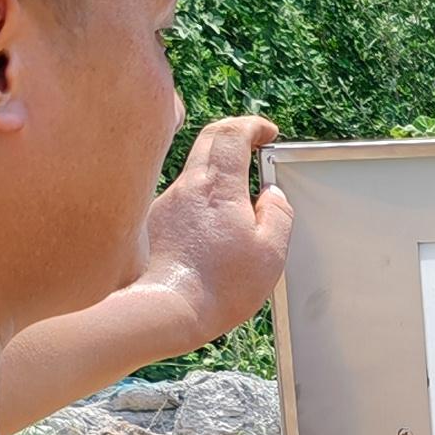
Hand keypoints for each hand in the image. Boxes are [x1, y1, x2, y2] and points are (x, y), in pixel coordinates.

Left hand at [137, 115, 293, 352]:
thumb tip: (274, 197)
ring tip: (236, 196)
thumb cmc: (220, 285)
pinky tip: (210, 228)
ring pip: (194, 170)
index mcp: (220, 186)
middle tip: (252, 144)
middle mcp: (188, 186)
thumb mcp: (270, 252)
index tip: (266, 133)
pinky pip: (182, 199)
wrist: (167, 309)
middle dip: (233, 134)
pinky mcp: (155, 224)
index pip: (233, 132)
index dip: (253, 126)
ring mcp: (167, 203)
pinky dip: (200, 199)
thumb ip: (278, 216)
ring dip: (217, 170)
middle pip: (208, 139)